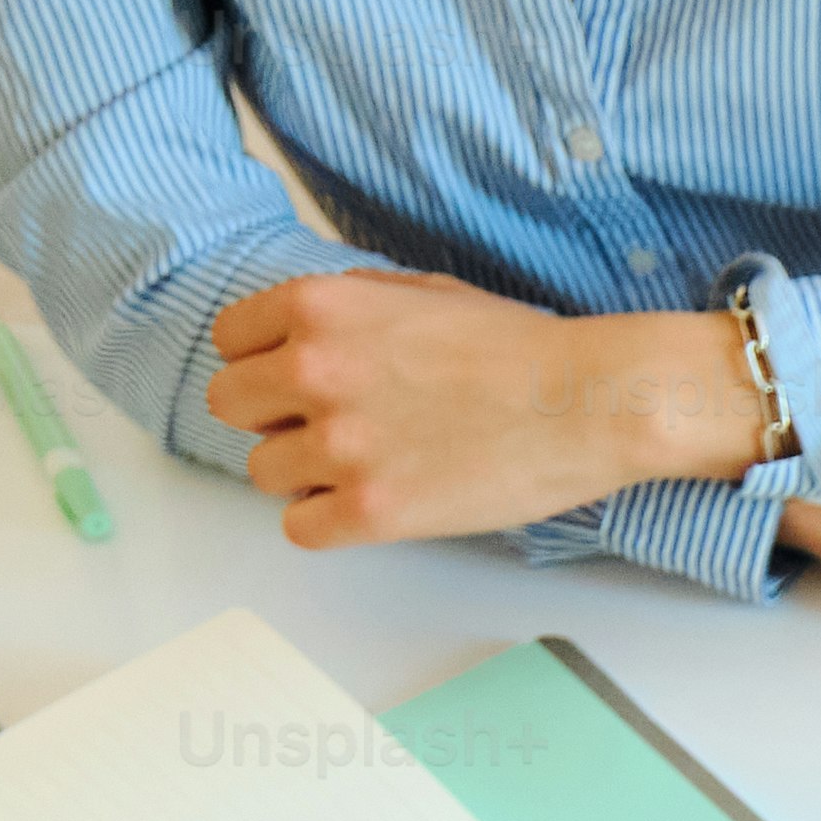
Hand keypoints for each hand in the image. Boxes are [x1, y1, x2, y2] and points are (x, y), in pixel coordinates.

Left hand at [200, 269, 757, 542]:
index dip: (264, 361)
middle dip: (273, 416)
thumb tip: (305, 332)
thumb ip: (350, 305)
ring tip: (361, 468)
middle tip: (323, 426)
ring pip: (262, 472)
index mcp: (320, 308)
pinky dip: (326, 522)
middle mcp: (315, 371)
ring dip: (304, 473)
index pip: (231, 340)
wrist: (590, 401)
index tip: (296, 380)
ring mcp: (341, 445)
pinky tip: (366, 506)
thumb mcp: (423, 291)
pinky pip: (299, 529)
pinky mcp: (373, 511)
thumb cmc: (520, 348)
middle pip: (230, 406)